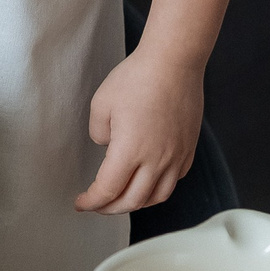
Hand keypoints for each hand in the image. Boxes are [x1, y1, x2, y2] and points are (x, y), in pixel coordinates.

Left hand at [76, 46, 205, 214]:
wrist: (174, 62)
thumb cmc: (136, 78)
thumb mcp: (101, 104)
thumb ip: (99, 134)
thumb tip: (109, 147)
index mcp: (130, 152)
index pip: (107, 190)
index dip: (91, 201)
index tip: (81, 202)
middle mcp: (156, 160)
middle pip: (132, 201)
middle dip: (110, 209)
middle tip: (97, 206)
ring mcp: (176, 156)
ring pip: (157, 196)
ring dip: (136, 204)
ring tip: (121, 200)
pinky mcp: (188, 148)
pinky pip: (174, 180)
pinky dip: (158, 189)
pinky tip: (148, 182)